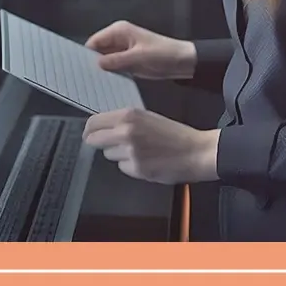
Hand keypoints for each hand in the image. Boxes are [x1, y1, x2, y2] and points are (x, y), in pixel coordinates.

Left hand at [83, 108, 219, 184]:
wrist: (196, 151)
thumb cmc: (176, 134)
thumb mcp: (148, 117)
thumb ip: (124, 121)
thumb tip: (104, 126)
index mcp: (129, 115)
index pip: (94, 122)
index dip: (90, 130)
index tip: (90, 133)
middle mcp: (126, 132)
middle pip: (94, 140)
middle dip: (99, 143)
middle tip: (109, 144)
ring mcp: (130, 152)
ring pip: (108, 155)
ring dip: (118, 154)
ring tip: (137, 151)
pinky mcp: (136, 169)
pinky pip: (122, 167)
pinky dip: (130, 166)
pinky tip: (145, 161)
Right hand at [84, 21, 195, 79]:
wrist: (183, 62)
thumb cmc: (165, 53)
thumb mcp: (139, 57)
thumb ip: (117, 60)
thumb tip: (98, 63)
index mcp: (120, 31)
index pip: (94, 41)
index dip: (86, 53)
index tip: (79, 67)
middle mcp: (119, 39)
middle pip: (97, 51)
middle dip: (93, 63)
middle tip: (87, 77)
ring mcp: (123, 51)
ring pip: (104, 60)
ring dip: (102, 70)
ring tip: (96, 82)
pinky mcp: (128, 61)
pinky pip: (113, 67)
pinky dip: (111, 74)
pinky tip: (107, 83)